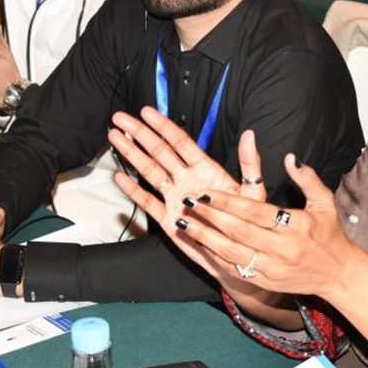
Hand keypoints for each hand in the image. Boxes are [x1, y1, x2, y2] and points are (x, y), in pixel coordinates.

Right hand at [108, 107, 265, 280]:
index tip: (146, 112)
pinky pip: (148, 202)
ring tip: (115, 138)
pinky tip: (120, 178)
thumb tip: (249, 134)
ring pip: (150, 171)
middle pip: (159, 151)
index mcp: (206, 170)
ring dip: (132, 154)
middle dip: (139, 134)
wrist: (240, 255)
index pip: (180, 142)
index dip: (163, 126)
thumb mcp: (252, 193)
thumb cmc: (249, 223)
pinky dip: (133, 191)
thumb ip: (249, 163)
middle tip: (120, 119)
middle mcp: (187, 180)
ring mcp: (176, 198)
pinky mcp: (168, 219)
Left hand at [180, 154, 352, 297]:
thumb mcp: (324, 202)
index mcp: (295, 226)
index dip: (227, 202)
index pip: (254, 212)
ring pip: (231, 253)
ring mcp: (272, 268)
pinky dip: (214, 257)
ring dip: (204, 238)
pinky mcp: (265, 282)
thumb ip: (307, 178)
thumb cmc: (330, 234)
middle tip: (187, 202)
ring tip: (183, 222)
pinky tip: (197, 245)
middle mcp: (281, 249)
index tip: (205, 192)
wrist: (338, 275)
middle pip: (238, 232)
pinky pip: (234, 269)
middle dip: (210, 217)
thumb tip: (290, 157)